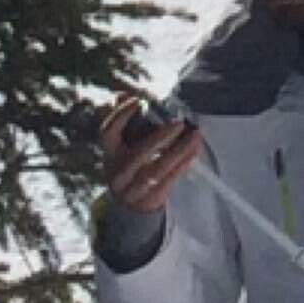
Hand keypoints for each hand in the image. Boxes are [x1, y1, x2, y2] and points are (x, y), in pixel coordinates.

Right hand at [98, 94, 203, 213]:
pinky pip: (169, 179)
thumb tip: (120, 95)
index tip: (137, 100)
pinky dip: (183, 163)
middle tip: (179, 122)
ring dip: (179, 151)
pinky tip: (195, 149)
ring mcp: (134, 187)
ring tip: (195, 135)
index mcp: (110, 153)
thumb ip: (123, 121)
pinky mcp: (151, 197)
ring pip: (157, 168)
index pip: (108, 132)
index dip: (120, 116)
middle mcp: (118, 170)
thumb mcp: (121, 147)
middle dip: (159, 137)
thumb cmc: (129, 165)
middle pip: (138, 154)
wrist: (129, 207)